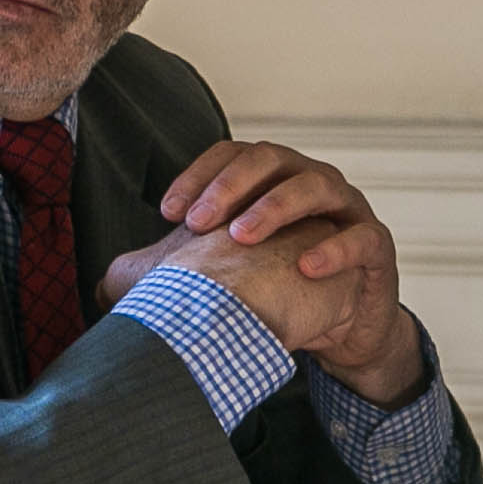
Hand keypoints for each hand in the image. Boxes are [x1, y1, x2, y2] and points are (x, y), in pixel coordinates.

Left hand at [123, 139, 425, 404]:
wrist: (344, 328)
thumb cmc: (279, 288)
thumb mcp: (226, 273)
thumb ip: (176, 268)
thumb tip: (105, 286)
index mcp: (270, 179)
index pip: (230, 154)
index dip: (197, 176)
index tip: (167, 213)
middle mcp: (308, 181)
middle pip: (270, 157)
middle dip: (230, 185)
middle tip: (197, 223)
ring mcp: (347, 209)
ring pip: (315, 185)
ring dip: (275, 207)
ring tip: (241, 237)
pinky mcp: (377, 247)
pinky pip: (361, 237)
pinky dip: (333, 249)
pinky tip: (305, 267)